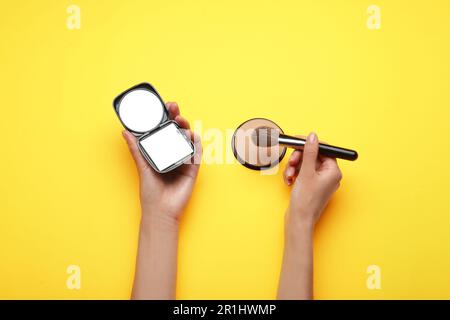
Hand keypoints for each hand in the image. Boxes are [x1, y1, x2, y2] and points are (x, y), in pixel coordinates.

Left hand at [122, 102, 201, 225]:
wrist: (160, 210)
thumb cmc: (150, 192)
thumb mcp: (142, 167)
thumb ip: (136, 149)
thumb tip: (125, 132)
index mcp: (162, 151)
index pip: (165, 130)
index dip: (167, 117)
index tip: (165, 106)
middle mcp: (174, 153)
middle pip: (178, 131)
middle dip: (178, 117)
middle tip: (174, 109)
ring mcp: (184, 160)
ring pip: (188, 140)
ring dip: (187, 128)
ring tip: (181, 122)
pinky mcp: (193, 169)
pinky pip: (197, 154)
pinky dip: (197, 144)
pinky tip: (193, 136)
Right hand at [283, 132, 341, 228]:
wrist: (299, 220)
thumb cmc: (306, 201)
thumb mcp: (306, 172)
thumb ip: (309, 152)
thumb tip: (313, 136)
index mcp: (333, 172)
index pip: (323, 150)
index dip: (309, 145)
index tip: (298, 141)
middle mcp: (329, 176)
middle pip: (312, 157)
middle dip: (299, 159)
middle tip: (292, 163)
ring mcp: (320, 182)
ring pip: (305, 165)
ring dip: (294, 167)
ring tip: (289, 175)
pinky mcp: (311, 186)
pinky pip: (303, 174)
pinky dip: (294, 174)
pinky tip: (290, 181)